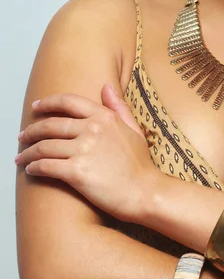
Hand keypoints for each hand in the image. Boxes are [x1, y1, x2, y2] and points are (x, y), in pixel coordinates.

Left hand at [15, 83, 157, 222]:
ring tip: (22, 158)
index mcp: (104, 117)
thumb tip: (106, 86)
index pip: (68, 102)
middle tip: (23, 137)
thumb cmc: (140, 164)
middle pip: (50, 125)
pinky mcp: (76, 172)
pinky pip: (45, 166)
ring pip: (44, 147)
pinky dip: (34, 167)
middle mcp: (92, 129)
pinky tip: (31, 170)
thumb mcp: (134, 129)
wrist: (145, 192)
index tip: (36, 107)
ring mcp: (83, 150)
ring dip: (28, 152)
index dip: (48, 103)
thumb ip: (118, 106)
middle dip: (31, 131)